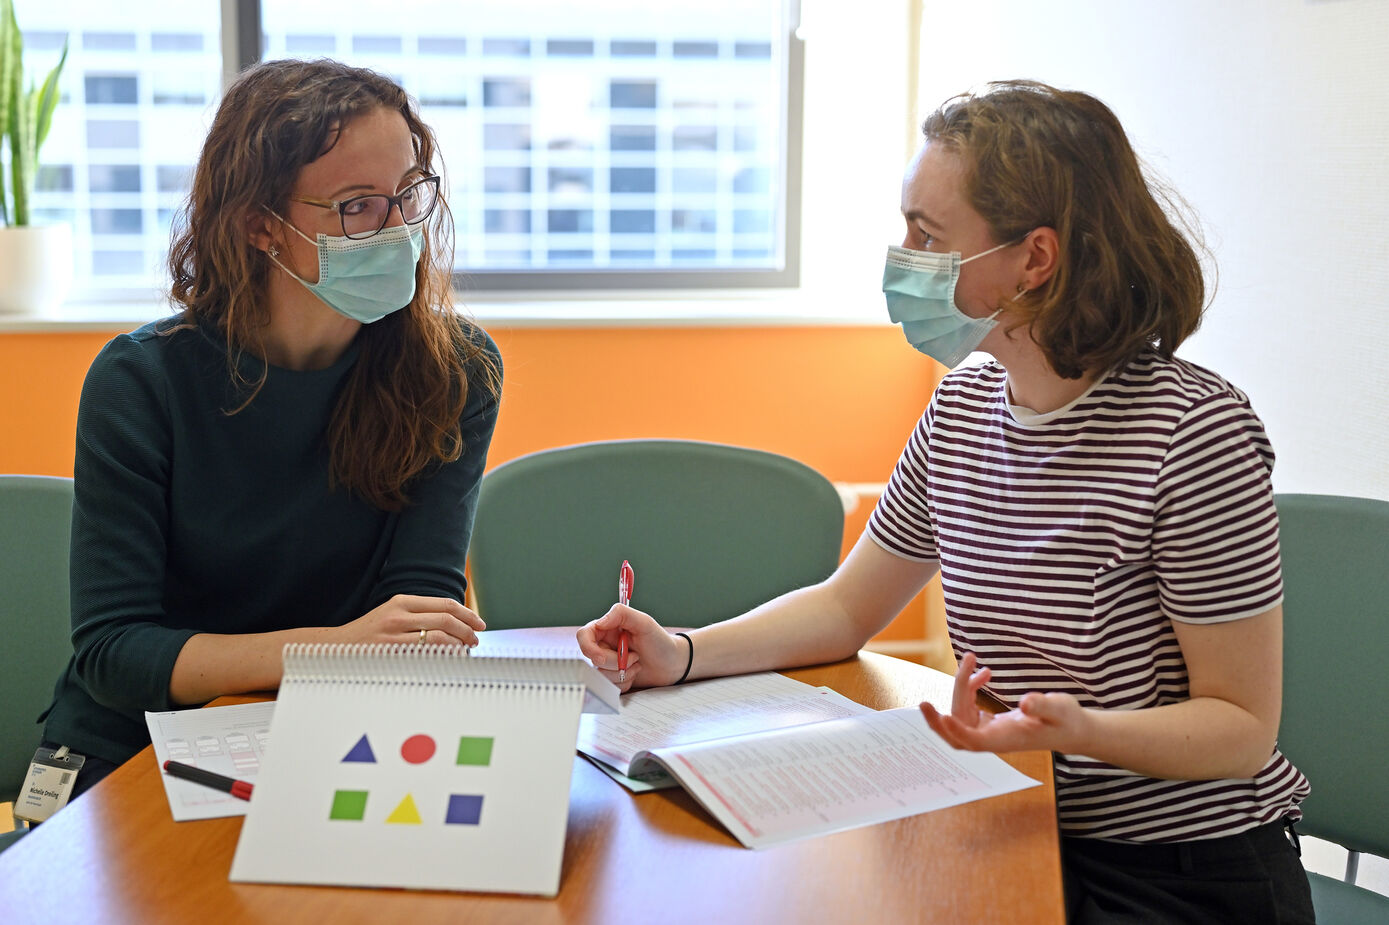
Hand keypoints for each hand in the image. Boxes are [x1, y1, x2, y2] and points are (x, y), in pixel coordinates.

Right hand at [332, 594, 484, 646]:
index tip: (478, 622)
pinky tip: (449, 659)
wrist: (337, 647)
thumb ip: (418, 614)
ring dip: (458, 644)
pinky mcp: (391, 653)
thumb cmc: (369, 633)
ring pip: (438, 637)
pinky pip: (425, 654)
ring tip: (466, 650)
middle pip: (445, 619)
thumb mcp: (392, 613)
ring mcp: (394, 635)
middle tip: (477, 638)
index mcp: (401, 602)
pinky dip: (442, 656)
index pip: (444, 604)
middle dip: (467, 629)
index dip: (466, 613)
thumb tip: (454, 621)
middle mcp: (399, 615)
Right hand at [577, 604, 685, 691]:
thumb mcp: (644, 622)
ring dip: (623, 672)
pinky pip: (611, 686)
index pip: (584, 636)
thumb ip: (621, 614)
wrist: (673, 663)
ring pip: (602, 675)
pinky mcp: (614, 678)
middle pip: (593, 659)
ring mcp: (608, 663)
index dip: (588, 648)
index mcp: (607, 629)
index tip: (602, 657)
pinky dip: (625, 682)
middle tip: (634, 656)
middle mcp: (604, 646)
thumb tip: (600, 621)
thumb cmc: (660, 641)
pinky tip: (636, 673)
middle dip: (615, 662)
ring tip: (638, 663)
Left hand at [919, 652, 1090, 754]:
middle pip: (957, 736)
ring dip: (960, 688)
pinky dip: (969, 689)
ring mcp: (989, 732)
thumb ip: (1043, 706)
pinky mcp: (989, 723)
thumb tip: (1025, 704)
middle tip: (923, 704)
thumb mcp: (1060, 709)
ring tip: (974, 660)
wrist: (1071, 729)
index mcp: (1007, 740)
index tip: (944, 715)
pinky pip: (968, 709)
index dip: (957, 731)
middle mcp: (993, 739)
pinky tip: (983, 673)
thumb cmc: (1066, 720)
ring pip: (960, 716)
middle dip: (937, 723)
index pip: (974, 741)